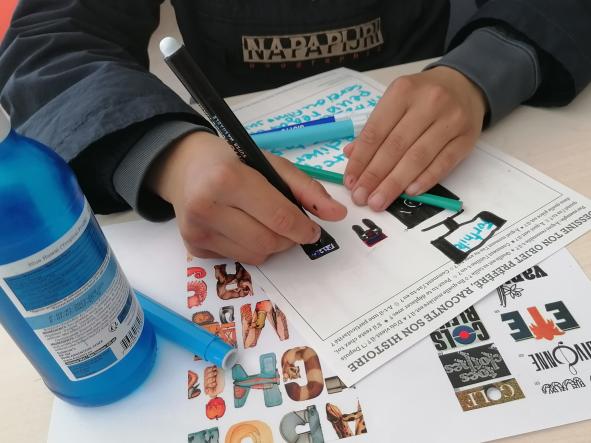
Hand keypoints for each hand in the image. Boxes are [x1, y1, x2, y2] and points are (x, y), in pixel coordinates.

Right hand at [147, 131, 346, 263]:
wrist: (183, 165)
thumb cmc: (231, 160)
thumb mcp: (270, 164)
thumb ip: (306, 188)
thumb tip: (337, 214)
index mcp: (227, 179)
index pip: (278, 217)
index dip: (303, 228)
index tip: (312, 230)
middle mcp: (206, 207)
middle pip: (268, 242)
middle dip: (288, 238)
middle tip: (289, 225)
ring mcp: (197, 230)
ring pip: (255, 256)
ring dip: (271, 245)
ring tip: (264, 223)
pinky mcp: (194, 247)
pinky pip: (238, 259)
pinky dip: (250, 248)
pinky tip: (241, 227)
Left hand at [343, 66, 486, 210]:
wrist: (464, 85)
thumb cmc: (422, 97)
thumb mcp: (396, 102)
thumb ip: (374, 128)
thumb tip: (350, 155)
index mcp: (403, 91)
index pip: (376, 131)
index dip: (361, 160)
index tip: (350, 182)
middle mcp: (428, 103)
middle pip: (395, 147)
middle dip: (374, 176)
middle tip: (361, 197)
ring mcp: (451, 120)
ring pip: (418, 157)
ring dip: (395, 183)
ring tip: (379, 201)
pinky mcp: (467, 138)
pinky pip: (444, 163)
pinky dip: (425, 180)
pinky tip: (409, 193)